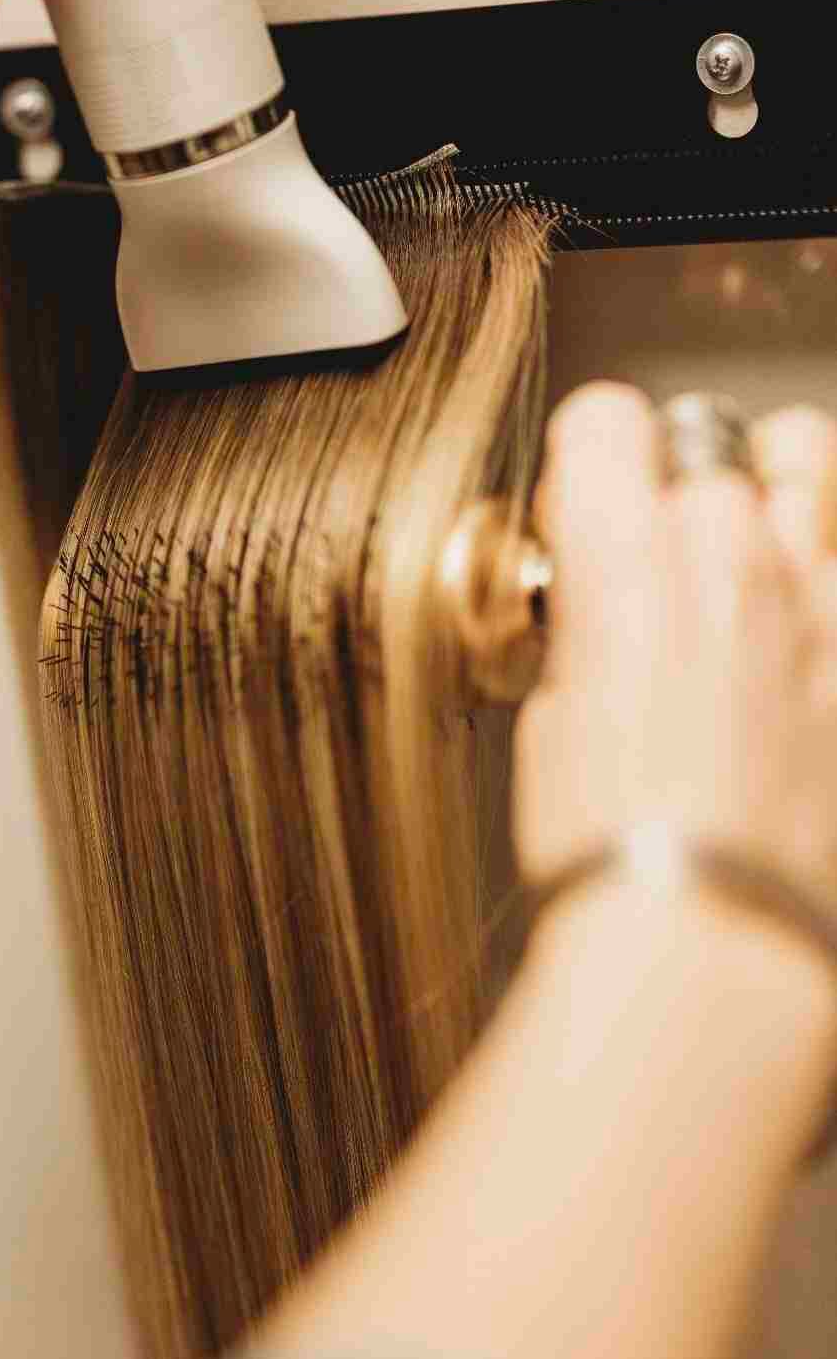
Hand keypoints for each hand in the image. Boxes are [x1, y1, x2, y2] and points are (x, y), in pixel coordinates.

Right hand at [513, 385, 836, 899]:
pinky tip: (802, 638)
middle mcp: (732, 557)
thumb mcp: (549, 719)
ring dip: (775, 496)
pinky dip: (824, 585)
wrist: (709, 938)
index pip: (607, 420)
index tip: (585, 513)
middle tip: (666, 568)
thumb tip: (598, 606)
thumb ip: (586, 630)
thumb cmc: (611, 852)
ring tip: (756, 560)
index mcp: (626, 562)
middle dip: (679, 494)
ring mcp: (819, 604)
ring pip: (811, 462)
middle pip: (710, 446)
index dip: (589, 463)